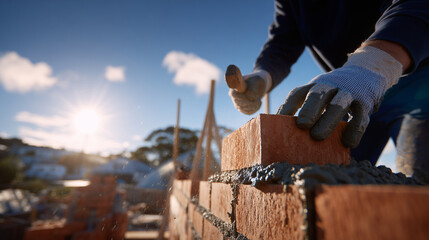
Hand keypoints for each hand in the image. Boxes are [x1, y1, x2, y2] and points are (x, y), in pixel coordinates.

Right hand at [228, 69, 271, 114]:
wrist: (258, 86)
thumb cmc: (256, 81)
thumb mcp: (256, 80)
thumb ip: (253, 87)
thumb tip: (250, 97)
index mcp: (235, 88)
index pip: (233, 94)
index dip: (239, 96)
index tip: (247, 95)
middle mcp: (234, 98)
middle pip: (239, 104)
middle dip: (250, 102)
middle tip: (258, 98)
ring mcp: (238, 105)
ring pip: (244, 109)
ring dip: (254, 105)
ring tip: (259, 99)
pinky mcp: (244, 110)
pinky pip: (249, 112)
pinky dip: (255, 108)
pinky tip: (259, 103)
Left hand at [277, 46, 402, 147]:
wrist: (366, 71)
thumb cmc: (334, 92)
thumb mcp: (319, 93)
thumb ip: (305, 108)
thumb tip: (283, 134)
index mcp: (314, 86)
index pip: (297, 94)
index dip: (287, 107)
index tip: (277, 122)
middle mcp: (330, 86)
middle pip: (317, 95)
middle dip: (308, 110)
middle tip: (301, 125)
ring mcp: (348, 92)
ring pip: (338, 104)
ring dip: (327, 120)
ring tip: (317, 137)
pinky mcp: (366, 101)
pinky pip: (361, 116)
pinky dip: (355, 130)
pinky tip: (348, 144)